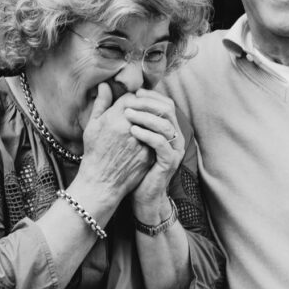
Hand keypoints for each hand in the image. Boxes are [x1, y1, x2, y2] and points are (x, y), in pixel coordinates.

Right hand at [77, 84, 153, 203]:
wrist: (101, 182)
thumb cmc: (94, 152)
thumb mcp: (93, 126)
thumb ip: (101, 104)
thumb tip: (105, 84)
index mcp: (116, 118)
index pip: (131, 97)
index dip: (131, 98)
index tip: (129, 103)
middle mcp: (131, 128)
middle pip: (147, 108)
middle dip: (145, 107)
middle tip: (142, 111)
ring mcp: (142, 142)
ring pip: (154, 122)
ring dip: (152, 121)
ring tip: (146, 124)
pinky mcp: (150, 154)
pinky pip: (157, 138)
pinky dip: (154, 135)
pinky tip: (149, 138)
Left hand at [124, 89, 183, 216]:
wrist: (142, 196)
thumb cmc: (135, 166)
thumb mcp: (130, 137)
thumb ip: (126, 116)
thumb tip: (112, 92)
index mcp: (169, 129)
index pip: (166, 104)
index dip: (150, 96)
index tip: (133, 93)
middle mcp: (175, 137)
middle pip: (168, 110)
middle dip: (147, 103)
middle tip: (129, 102)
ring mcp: (174, 150)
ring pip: (165, 125)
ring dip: (145, 116)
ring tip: (127, 114)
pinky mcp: (169, 162)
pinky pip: (161, 143)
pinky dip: (147, 134)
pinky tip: (132, 130)